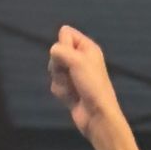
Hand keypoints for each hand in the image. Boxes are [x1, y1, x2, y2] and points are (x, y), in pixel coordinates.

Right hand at [48, 25, 121, 141]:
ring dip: (60, 81)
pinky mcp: (69, 90)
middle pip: (56, 51)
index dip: (63, 43)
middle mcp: (80, 58)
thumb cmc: (92, 86)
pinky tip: (71, 98)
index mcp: (87, 47)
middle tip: (70, 75)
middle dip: (58, 65)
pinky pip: (55, 84)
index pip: (65, 32)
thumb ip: (61, 50)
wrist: (98, 117)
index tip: (69, 57)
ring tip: (73, 89)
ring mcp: (74, 75)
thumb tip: (53, 51)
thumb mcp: (77, 61)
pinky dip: (61, 92)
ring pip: (53, 69)